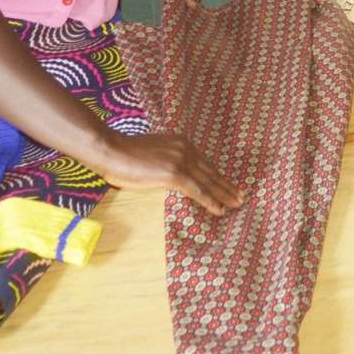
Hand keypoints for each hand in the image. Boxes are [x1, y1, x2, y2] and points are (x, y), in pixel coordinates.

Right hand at [96, 129, 245, 214]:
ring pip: (208, 182)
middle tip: (241, 196)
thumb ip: (168, 161)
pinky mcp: (174, 174)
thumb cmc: (126, 154)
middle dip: (227, 185)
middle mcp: (186, 149)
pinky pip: (197, 190)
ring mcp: (181, 161)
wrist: (111, 150)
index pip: (206, 163)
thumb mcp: (154, 153)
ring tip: (236, 204)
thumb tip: (174, 177)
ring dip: (224, 194)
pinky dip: (210, 201)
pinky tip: (219, 210)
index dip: (219, 175)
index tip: (230, 184)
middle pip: (211, 171)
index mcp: (182, 143)